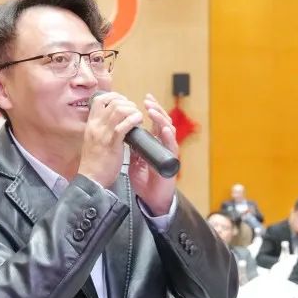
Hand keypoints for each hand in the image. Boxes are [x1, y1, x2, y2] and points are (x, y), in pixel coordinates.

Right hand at [78, 91, 142, 187]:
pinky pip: (123, 126)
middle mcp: (95, 126)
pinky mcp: (112, 144)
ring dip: (132, 110)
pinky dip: (134, 120)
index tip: (123, 102)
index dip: (114, 96)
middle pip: (112, 102)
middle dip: (127, 103)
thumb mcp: (94, 140)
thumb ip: (101, 129)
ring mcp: (103, 134)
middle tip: (134, 111)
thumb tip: (113, 120)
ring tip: (138, 117)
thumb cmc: (94, 162)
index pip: (99, 100)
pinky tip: (138, 122)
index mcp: (91, 124)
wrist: (91, 179)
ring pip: (119, 110)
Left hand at [128, 94, 177, 215]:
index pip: (154, 121)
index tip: (144, 99)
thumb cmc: (145, 180)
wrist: (152, 197)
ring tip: (153, 111)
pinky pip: (172, 145)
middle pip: (163, 121)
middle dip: (156, 109)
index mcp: (155, 142)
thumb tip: (125, 134)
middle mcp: (163, 144)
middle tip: (148, 101)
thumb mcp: (135, 160)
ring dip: (161, 119)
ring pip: (169, 130)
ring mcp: (168, 151)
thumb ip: (134, 147)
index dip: (151, 109)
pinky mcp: (172, 160)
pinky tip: (163, 129)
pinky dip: (168, 136)